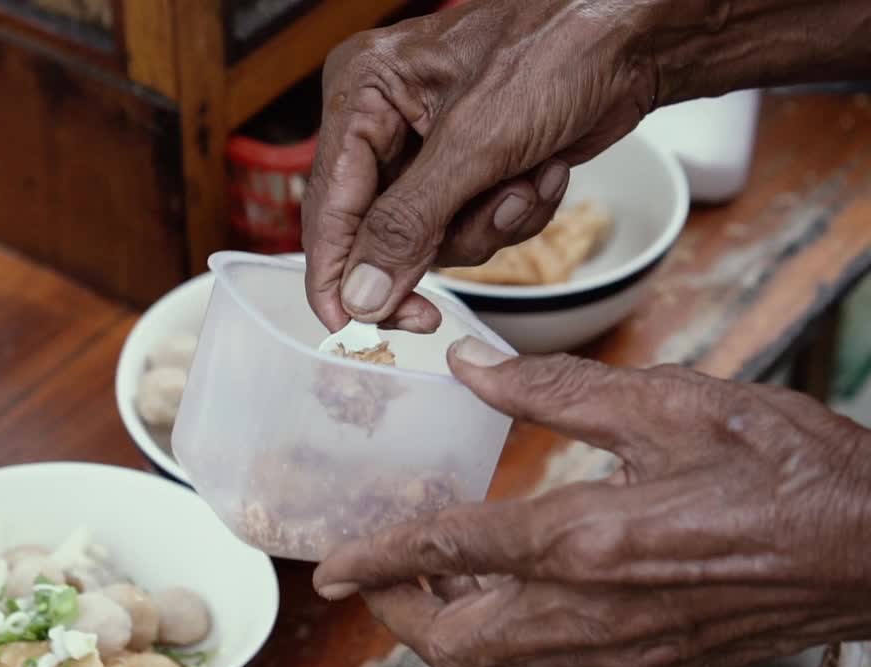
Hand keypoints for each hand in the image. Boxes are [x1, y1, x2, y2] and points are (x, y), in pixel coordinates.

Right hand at [302, 0, 657, 331]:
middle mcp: (386, 121)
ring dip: (487, 225)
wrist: (641, 38)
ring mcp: (430, 150)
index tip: (345, 326)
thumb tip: (361, 294)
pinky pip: (472, 228)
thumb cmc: (560, 50)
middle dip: (435, 245)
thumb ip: (408, 226)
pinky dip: (513, 214)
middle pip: (377, 232)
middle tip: (436, 306)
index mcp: (363, 92)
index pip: (327, 204)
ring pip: (431, 240)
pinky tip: (542, 173)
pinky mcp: (473, 170)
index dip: (333, 273)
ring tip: (524, 181)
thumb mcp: (474, 145)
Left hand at [313, 337, 870, 666]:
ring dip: (452, 620)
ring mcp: (628, 649)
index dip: (378, 559)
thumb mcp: (673, 404)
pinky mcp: (657, 660)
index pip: (448, 554)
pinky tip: (515, 581)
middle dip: (400, 612)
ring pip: (501, 659)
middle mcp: (596, 613)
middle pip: (458, 643)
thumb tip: (473, 366)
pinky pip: (552, 658)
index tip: (332, 566)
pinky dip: (508, 629)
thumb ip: (558, 390)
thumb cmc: (792, 469)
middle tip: (379, 568)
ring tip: (437, 567)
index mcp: (590, 542)